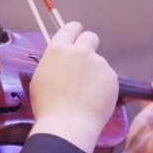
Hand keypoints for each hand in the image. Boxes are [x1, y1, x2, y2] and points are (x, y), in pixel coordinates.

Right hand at [28, 22, 117, 152]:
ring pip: (98, 62)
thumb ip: (53, 63)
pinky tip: (93, 101)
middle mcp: (80, 51)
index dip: (75, 32)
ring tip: (84, 94)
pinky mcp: (112, 77)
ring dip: (93, 72)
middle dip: (88, 47)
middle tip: (83, 64)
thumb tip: (60, 61)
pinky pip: (107, 77)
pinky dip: (102, 86)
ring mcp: (98, 63)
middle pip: (90, 37)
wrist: (68, 125)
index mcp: (58, 50)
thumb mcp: (40, 79)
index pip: (71, 28)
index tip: (76, 38)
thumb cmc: (48, 106)